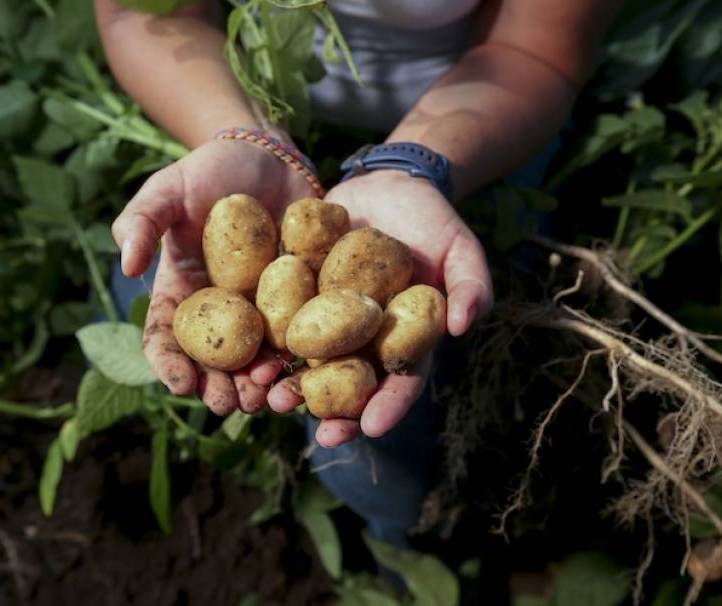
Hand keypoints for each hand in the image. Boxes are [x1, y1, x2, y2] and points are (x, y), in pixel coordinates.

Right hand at [112, 139, 314, 414]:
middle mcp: (220, 310)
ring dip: (257, 383)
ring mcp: (260, 308)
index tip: (181, 384)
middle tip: (229, 404)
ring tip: (264, 398)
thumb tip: (127, 266)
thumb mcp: (167, 189)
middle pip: (213, 361)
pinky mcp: (299, 299)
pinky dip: (298, 358)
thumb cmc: (210, 171)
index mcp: (182, 292)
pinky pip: (298, 334)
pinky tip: (302, 372)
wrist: (268, 157)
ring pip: (255, 358)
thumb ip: (141, 221)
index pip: (167, 338)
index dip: (170, 365)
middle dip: (217, 388)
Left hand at [268, 170, 492, 446]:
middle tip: (320, 434)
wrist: (386, 184)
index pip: (401, 379)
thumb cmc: (431, 219)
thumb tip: (467, 325)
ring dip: (293, 387)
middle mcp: (365, 337)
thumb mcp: (460, 247)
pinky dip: (268, 343)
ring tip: (273, 402)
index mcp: (404, 336)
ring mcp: (330, 319)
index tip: (371, 428)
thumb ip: (471, 283)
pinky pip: (283, 322)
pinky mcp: (300, 294)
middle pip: (351, 384)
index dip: (389, 405)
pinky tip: (250, 358)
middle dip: (335, 413)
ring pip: (310, 362)